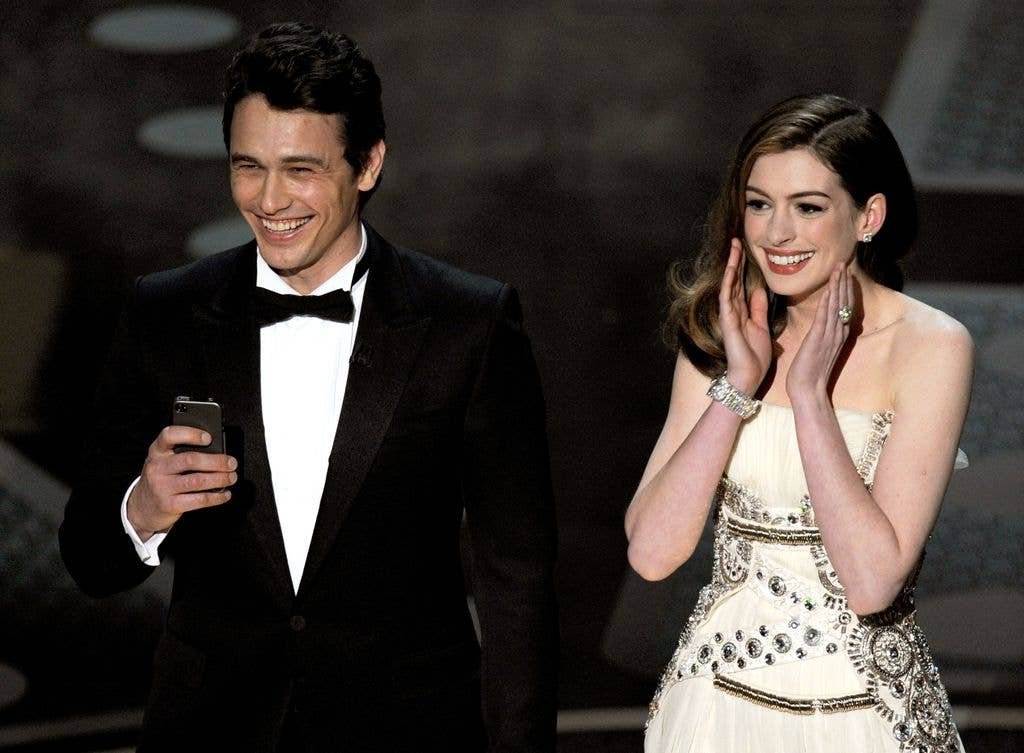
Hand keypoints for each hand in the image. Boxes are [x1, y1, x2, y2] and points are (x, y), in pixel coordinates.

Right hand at [126, 426, 236, 539]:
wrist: (141, 508)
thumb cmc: (161, 479)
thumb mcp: (164, 462)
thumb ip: (182, 454)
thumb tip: (217, 452)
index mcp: (156, 451)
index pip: (169, 435)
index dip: (191, 434)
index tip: (209, 437)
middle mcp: (157, 467)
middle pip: (191, 459)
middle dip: (217, 461)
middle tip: (232, 463)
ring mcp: (162, 487)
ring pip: (197, 480)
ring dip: (220, 478)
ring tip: (231, 477)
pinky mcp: (169, 505)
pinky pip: (198, 499)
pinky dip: (216, 497)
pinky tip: (224, 494)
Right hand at [719, 238, 771, 393]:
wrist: (748, 376)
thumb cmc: (754, 356)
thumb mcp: (761, 326)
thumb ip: (759, 309)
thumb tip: (760, 290)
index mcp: (743, 312)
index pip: (742, 284)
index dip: (744, 267)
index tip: (747, 249)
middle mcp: (733, 310)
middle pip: (734, 279)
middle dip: (735, 260)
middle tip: (736, 240)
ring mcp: (728, 315)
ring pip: (729, 284)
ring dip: (730, 265)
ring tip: (733, 247)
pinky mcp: (727, 321)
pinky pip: (727, 297)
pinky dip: (728, 282)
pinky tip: (730, 268)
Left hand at [786, 262, 853, 404]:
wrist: (807, 390)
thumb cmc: (809, 373)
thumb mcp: (819, 350)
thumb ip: (824, 336)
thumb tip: (824, 327)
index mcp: (838, 335)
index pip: (844, 307)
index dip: (845, 289)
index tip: (844, 273)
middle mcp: (838, 332)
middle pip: (844, 302)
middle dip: (844, 281)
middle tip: (844, 262)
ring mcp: (830, 335)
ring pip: (837, 304)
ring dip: (839, 284)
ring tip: (840, 267)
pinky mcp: (819, 338)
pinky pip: (826, 314)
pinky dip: (829, 299)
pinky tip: (831, 287)